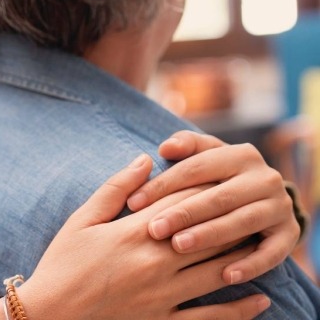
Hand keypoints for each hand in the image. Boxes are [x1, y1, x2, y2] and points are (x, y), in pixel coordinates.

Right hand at [13, 155, 269, 319]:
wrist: (48, 314)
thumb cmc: (62, 262)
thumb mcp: (82, 219)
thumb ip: (116, 188)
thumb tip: (144, 160)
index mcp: (134, 233)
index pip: (182, 202)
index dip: (206, 187)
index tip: (225, 177)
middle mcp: (155, 262)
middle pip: (207, 234)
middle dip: (232, 217)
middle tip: (252, 205)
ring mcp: (161, 295)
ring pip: (216, 271)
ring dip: (243, 255)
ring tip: (260, 242)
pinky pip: (208, 318)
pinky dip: (237, 310)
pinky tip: (258, 298)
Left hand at [126, 131, 298, 284]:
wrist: (265, 198)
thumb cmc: (219, 177)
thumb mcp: (205, 156)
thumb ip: (186, 147)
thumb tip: (165, 147)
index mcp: (239, 155)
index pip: (196, 168)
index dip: (163, 185)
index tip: (133, 203)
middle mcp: (264, 177)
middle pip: (219, 196)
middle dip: (184, 213)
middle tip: (154, 229)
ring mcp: (279, 206)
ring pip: (242, 222)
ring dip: (210, 236)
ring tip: (179, 247)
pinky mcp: (289, 234)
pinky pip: (272, 253)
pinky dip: (250, 265)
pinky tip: (224, 276)